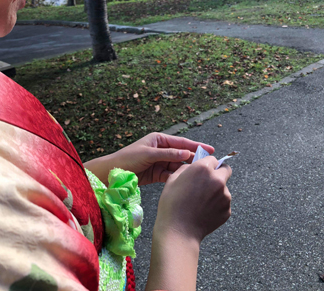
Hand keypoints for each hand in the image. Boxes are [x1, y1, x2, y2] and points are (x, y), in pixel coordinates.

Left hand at [83, 132, 214, 185]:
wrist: (113, 173)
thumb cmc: (128, 158)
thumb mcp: (149, 154)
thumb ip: (168, 154)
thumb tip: (187, 154)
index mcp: (159, 139)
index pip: (181, 142)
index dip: (195, 146)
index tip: (210, 150)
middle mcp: (161, 149)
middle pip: (181, 155)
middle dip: (193, 160)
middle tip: (207, 167)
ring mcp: (160, 162)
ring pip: (177, 166)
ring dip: (185, 171)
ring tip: (197, 177)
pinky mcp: (157, 174)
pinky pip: (171, 175)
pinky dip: (176, 178)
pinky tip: (184, 182)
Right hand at [155, 156, 231, 242]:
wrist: (179, 231)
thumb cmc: (172, 205)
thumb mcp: (173, 179)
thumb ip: (186, 168)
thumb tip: (193, 166)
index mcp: (203, 169)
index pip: (213, 159)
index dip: (207, 164)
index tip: (203, 169)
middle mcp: (217, 180)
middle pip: (226, 170)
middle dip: (218, 173)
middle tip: (207, 181)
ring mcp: (225, 196)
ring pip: (224, 187)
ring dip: (216, 190)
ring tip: (200, 201)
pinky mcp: (227, 210)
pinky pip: (223, 202)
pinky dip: (216, 204)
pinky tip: (203, 210)